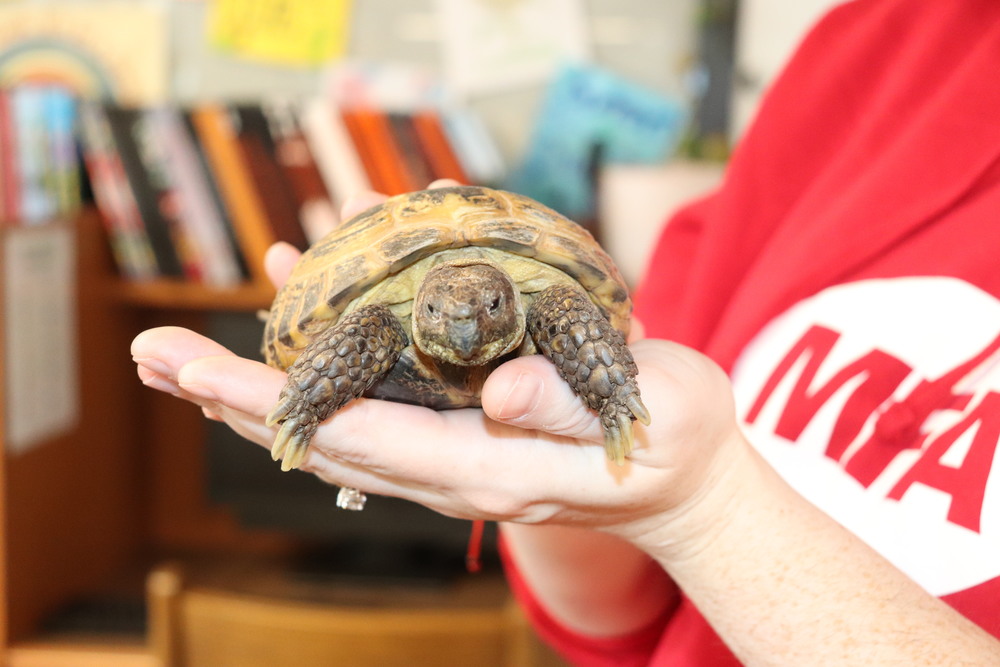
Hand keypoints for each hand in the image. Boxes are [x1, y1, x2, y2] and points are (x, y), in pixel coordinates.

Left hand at [131, 182, 744, 551]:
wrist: (683, 485)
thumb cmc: (676, 442)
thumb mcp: (651, 414)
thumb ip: (575, 405)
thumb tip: (503, 388)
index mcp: (489, 468)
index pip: (358, 436)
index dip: (274, 401)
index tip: (197, 369)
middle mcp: (451, 472)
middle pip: (322, 436)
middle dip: (234, 395)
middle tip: (155, 352)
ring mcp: (449, 458)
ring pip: (335, 425)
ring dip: (259, 389)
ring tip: (186, 353)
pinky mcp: (457, 438)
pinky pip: (371, 407)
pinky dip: (318, 373)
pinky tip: (292, 333)